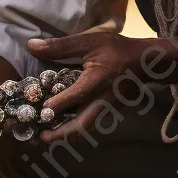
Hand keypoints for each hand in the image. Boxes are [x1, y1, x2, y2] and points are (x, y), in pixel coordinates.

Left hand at [27, 32, 147, 140]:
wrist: (145, 62)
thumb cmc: (116, 49)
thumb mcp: (89, 41)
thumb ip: (60, 46)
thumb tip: (31, 46)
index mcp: (99, 79)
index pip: (78, 95)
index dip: (60, 104)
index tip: (43, 110)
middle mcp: (104, 99)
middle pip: (83, 125)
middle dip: (60, 134)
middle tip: (39, 136)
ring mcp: (107, 109)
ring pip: (86, 130)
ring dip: (65, 136)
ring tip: (45, 136)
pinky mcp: (108, 113)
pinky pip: (90, 127)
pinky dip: (73, 131)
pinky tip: (59, 128)